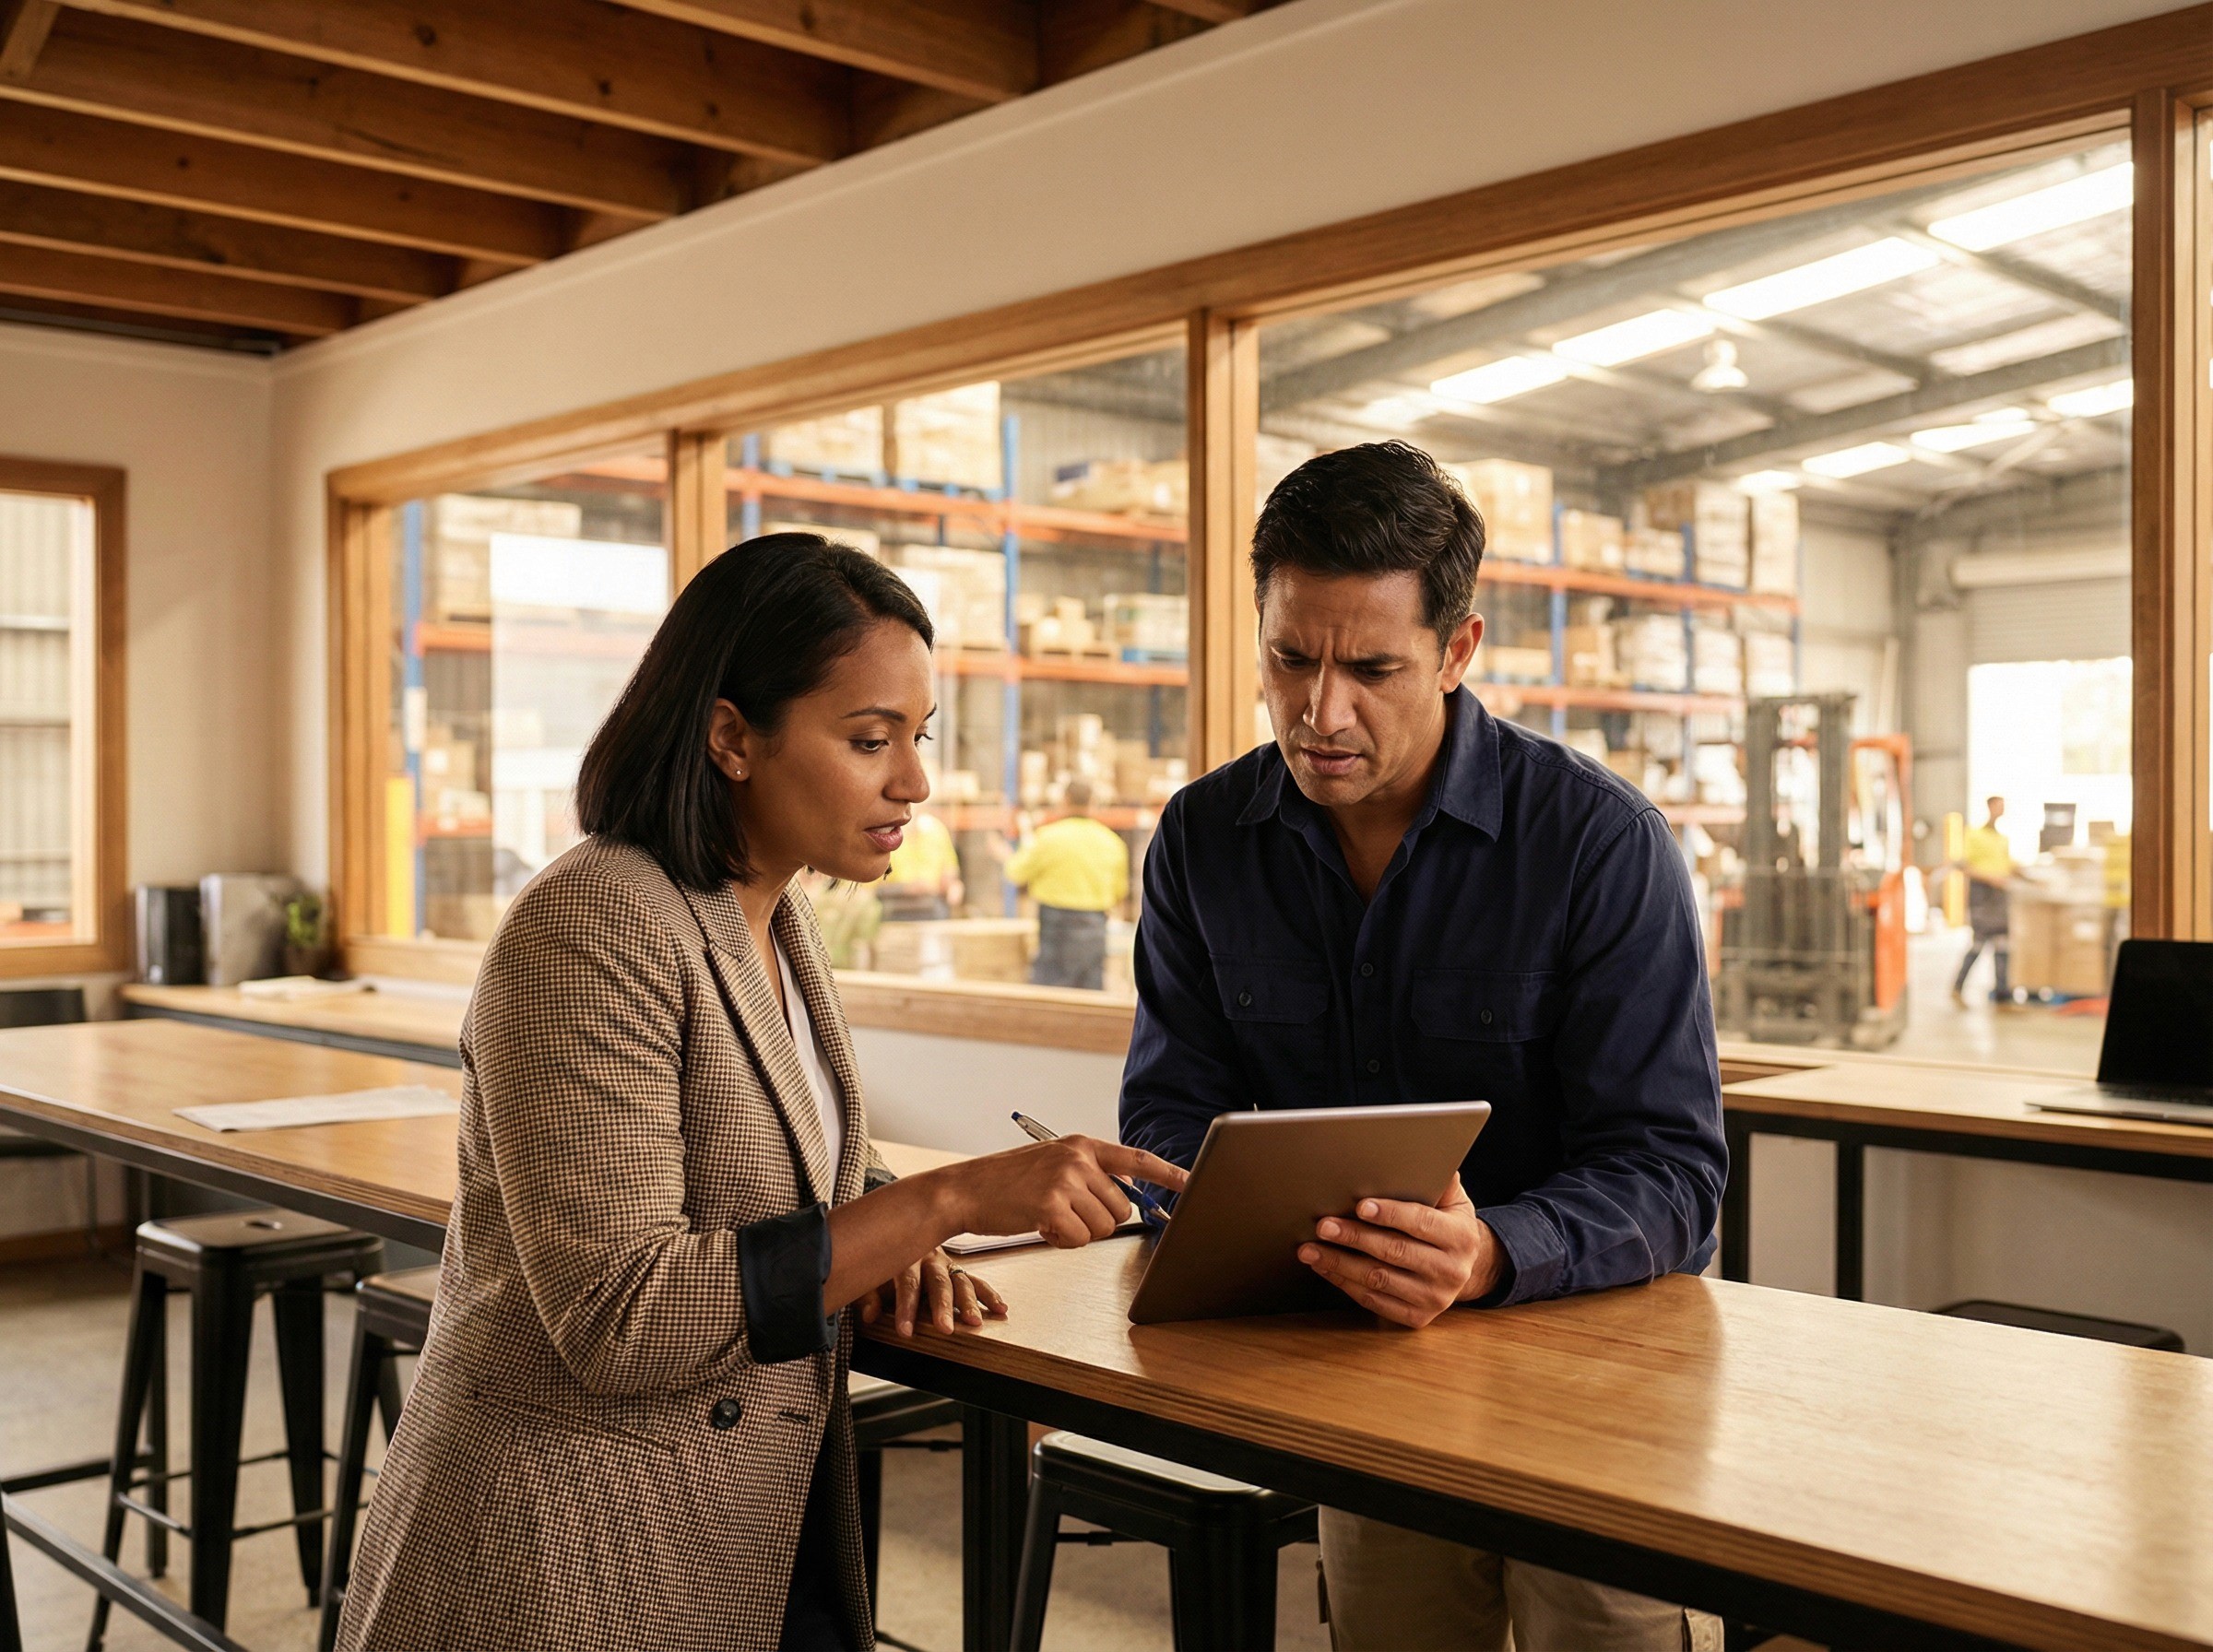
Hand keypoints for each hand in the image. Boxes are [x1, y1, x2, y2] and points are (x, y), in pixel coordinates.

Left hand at [859, 1247, 1007, 1336]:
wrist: (896, 1231)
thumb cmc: (881, 1260)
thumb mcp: (868, 1276)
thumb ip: (867, 1295)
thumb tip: (870, 1314)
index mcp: (906, 1256)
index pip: (907, 1283)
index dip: (906, 1308)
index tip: (906, 1332)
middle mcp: (930, 1258)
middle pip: (938, 1283)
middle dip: (942, 1307)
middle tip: (945, 1328)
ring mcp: (946, 1263)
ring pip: (960, 1282)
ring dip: (969, 1303)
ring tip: (975, 1321)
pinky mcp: (957, 1270)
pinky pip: (975, 1281)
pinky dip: (988, 1294)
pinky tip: (1000, 1307)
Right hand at [946, 1137, 1188, 1248]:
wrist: (964, 1190)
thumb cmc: (1006, 1184)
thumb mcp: (1051, 1166)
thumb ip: (1088, 1175)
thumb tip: (1126, 1194)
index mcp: (1081, 1146)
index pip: (1137, 1160)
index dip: (1169, 1173)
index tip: (1194, 1182)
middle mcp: (1078, 1158)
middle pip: (1122, 1207)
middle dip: (1098, 1220)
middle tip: (1065, 1214)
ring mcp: (1065, 1180)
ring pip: (1103, 1226)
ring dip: (1078, 1232)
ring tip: (1047, 1217)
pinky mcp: (1051, 1204)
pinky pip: (1078, 1239)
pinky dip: (1060, 1241)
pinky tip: (1039, 1226)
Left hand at [1297, 1175, 1502, 1328]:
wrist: (1467, 1270)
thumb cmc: (1449, 1226)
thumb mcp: (1454, 1201)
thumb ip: (1440, 1180)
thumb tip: (1426, 1152)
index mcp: (1461, 1238)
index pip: (1421, 1223)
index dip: (1390, 1214)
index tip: (1360, 1206)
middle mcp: (1451, 1271)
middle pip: (1394, 1252)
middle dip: (1354, 1237)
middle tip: (1323, 1226)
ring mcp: (1434, 1298)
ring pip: (1378, 1279)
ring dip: (1340, 1263)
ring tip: (1311, 1248)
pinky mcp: (1417, 1317)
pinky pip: (1374, 1301)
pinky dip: (1345, 1284)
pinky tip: (1325, 1267)